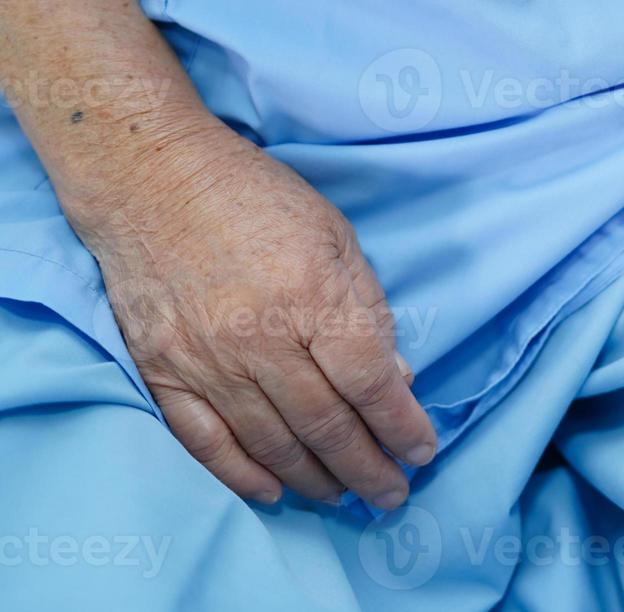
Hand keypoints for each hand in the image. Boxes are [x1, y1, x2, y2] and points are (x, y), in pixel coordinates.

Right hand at [67, 116, 435, 507]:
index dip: (401, 427)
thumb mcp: (336, 235)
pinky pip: (203, 440)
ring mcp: (204, 358)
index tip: (422, 452)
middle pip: (324, 425)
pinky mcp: (161, 369)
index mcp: (311, 295)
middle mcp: (258, 337)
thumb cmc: (256, 197)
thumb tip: (395, 377)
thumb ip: (367, 308)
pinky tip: (273, 491)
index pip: (368, 383)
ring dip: (314, 478)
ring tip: (344, 495)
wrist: (152, 176)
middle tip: (392, 493)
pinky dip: (241, 474)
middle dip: (367, 468)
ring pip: (270, 442)